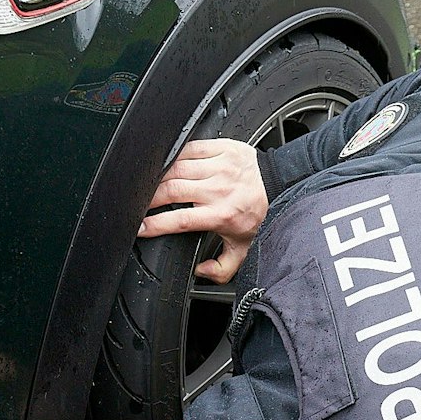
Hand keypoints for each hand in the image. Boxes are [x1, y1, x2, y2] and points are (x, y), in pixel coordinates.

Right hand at [138, 138, 267, 282]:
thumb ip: (222, 269)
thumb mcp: (244, 248)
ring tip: (150, 185)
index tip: (139, 227)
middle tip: (139, 205)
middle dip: (148, 199)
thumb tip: (201, 271)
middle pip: (171, 190)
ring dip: (158, 176)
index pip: (180, 220)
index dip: (154, 225)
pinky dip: (174, 155)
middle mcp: (220, 189)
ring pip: (176, 167)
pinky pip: (189, 148)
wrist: (280, 185)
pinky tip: (168, 165)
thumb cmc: (260, 214)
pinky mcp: (223, 148)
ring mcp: (221, 166)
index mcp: (222, 215)